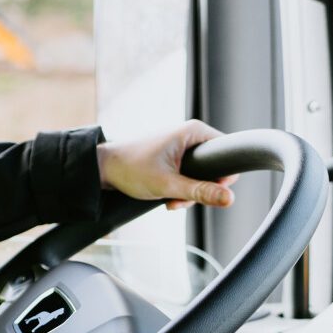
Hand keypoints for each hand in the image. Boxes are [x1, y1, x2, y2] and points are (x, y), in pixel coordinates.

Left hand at [96, 120, 237, 210]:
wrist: (102, 168)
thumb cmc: (130, 169)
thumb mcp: (168, 185)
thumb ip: (200, 192)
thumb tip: (230, 198)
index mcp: (193, 131)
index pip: (228, 152)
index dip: (223, 176)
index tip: (208, 191)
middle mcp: (190, 135)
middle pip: (214, 168)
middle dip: (201, 189)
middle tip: (182, 199)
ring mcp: (181, 147)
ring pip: (201, 176)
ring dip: (189, 193)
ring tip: (170, 200)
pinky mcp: (174, 158)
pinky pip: (188, 176)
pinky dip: (181, 190)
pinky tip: (167, 198)